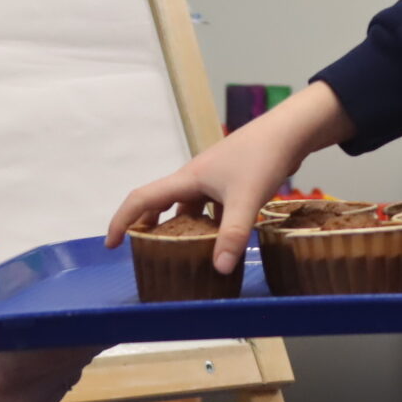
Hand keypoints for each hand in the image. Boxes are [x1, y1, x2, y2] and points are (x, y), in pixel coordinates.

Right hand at [0, 246, 99, 401]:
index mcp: (4, 369)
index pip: (67, 341)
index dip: (88, 315)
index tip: (97, 291)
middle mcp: (25, 394)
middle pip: (79, 352)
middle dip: (86, 322)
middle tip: (89, 292)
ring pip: (75, 364)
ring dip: (75, 339)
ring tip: (65, 313)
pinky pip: (65, 377)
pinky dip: (64, 357)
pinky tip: (50, 340)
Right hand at [107, 83, 357, 273]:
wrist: (289, 131)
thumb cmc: (262, 158)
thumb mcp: (245, 200)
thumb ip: (232, 234)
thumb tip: (219, 269)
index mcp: (187, 179)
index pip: (142, 198)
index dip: (122, 220)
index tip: (111, 244)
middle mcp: (195, 178)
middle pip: (161, 203)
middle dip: (149, 227)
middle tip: (145, 252)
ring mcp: (214, 178)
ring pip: (188, 206)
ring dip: (181, 227)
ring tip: (182, 253)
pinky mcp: (232, 180)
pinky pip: (210, 206)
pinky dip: (209, 223)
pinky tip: (221, 240)